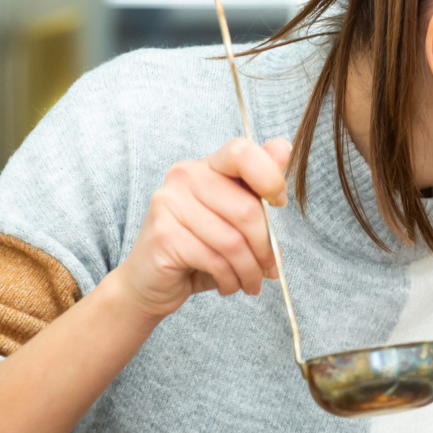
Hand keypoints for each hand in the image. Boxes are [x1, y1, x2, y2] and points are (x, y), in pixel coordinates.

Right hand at [107, 137, 292, 320]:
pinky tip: (228, 285)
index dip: (270, 177)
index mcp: (206, 166)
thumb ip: (258, 187)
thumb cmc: (198, 250)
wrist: (148, 283)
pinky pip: (215, 260)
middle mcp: (184, 177)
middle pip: (246, 209)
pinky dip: (230, 280)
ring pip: (233, 241)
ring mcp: (169, 204)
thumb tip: (284, 147)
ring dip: (249, 271)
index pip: (241, 152)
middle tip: (270, 269)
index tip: (278, 203)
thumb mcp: (234, 220)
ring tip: (250, 283)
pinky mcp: (164, 236)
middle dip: (265, 248)